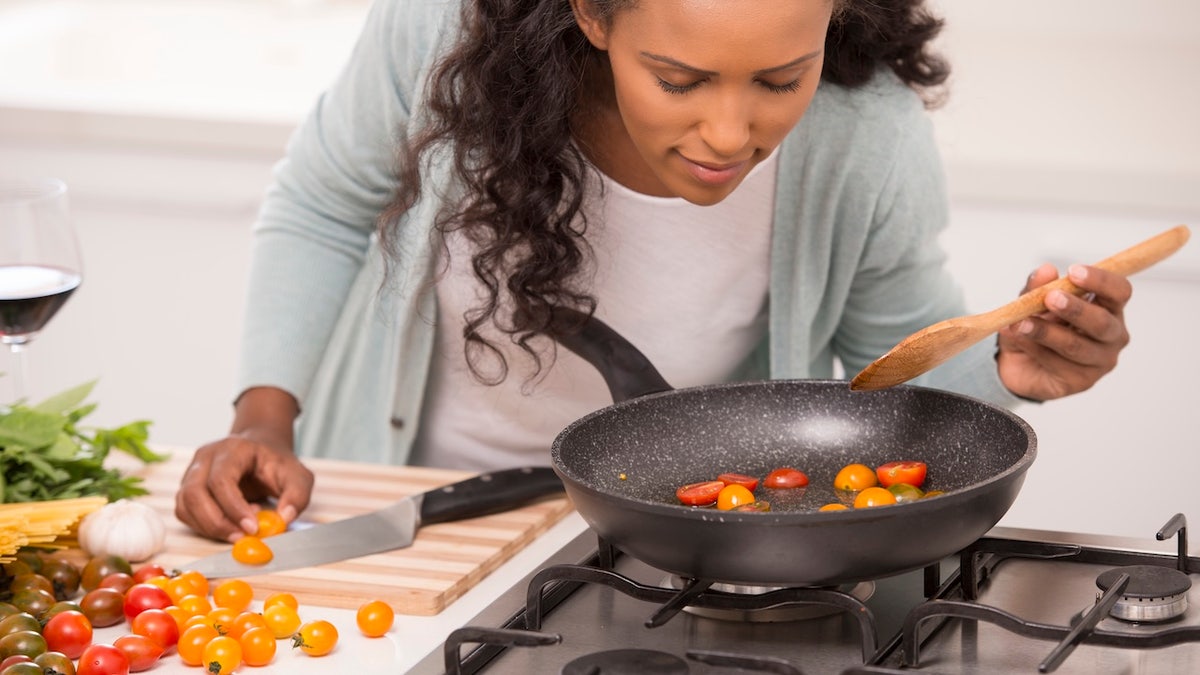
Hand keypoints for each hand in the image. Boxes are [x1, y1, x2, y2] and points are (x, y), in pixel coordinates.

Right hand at [175, 388, 313, 541]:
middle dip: (218, 522)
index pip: (221, 480)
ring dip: (209, 526)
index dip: (233, 508)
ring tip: (238, 530)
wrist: (261, 452)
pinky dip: (202, 526)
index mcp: (232, 449)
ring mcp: (192, 471)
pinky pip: (185, 512)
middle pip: (195, 493)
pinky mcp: (188, 488)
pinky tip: (227, 525)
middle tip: (242, 537)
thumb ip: (296, 496)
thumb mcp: (298, 477)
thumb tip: (283, 519)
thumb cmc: (277, 464)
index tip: (252, 528)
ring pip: (186, 505)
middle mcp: (206, 457)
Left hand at [996, 263, 1130, 400]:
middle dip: (1075, 309)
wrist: (1019, 361)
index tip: (1074, 272)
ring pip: (1076, 346)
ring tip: (1021, 323)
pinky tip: (1019, 338)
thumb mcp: (1033, 302)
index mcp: (1109, 308)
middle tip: (1050, 298)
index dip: (1101, 281)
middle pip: (1103, 322)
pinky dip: (1034, 348)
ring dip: (1046, 332)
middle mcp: (1112, 335)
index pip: (1120, 292)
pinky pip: (1057, 364)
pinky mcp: (1081, 381)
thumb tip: (1045, 270)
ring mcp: (1100, 361)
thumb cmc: (1039, 325)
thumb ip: (1038, 287)